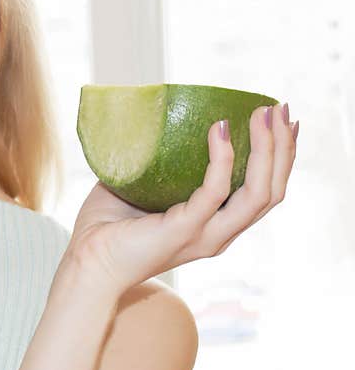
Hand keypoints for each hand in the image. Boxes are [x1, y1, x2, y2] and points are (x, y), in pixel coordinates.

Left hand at [65, 103, 297, 296]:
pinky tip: (219, 129)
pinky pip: (214, 192)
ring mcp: (205, 235)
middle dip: (282, 148)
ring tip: (262, 113)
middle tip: (280, 108)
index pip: (264, 192)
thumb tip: (153, 120)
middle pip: (271, 191)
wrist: (85, 261)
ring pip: (257, 194)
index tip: (283, 120)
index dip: (280, 157)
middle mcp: (219, 233)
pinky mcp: (183, 231)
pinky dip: (222, 158)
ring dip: (267, 151)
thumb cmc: (107, 226)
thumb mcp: (141, 186)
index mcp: (215, 224)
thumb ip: (156, 161)